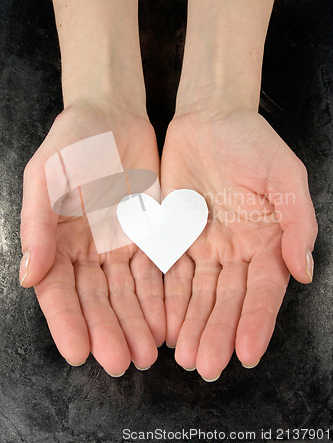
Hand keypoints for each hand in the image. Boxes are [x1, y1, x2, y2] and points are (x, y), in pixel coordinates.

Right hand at [20, 100, 164, 374]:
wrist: (113, 117)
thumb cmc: (72, 142)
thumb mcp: (47, 176)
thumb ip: (39, 225)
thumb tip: (29, 275)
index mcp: (56, 242)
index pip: (59, 292)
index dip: (67, 323)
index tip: (78, 352)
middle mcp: (87, 252)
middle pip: (96, 301)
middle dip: (107, 331)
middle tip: (120, 363)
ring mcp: (119, 247)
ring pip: (127, 295)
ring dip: (135, 324)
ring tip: (147, 354)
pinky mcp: (148, 236)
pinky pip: (155, 272)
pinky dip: (160, 299)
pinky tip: (166, 322)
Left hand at [161, 108, 316, 380]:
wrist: (208, 118)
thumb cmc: (252, 142)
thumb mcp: (285, 175)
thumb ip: (297, 223)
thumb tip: (304, 271)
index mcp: (266, 240)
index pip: (262, 290)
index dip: (256, 321)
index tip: (247, 352)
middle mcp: (235, 250)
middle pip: (226, 299)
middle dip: (217, 332)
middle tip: (207, 366)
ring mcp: (204, 246)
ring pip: (197, 294)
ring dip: (192, 325)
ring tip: (186, 357)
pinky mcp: (174, 235)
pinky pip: (169, 272)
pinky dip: (166, 299)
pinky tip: (163, 324)